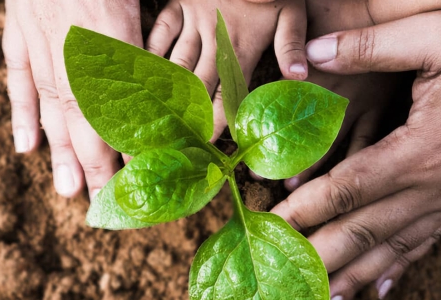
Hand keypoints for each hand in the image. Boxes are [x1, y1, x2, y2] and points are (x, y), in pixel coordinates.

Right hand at [2, 0, 141, 197]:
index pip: (118, 110)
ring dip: (61, 149)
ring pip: (51, 103)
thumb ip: (150, 49)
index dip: (126, 149)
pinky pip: (18, 71)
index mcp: (110, 39)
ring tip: (69, 189)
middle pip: (84, 117)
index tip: (137, 182)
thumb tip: (172, 92)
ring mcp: (40, 36)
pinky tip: (26, 146)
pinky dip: (22, 111)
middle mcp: (71, 47)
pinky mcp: (20, 20)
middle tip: (105, 202)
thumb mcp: (137, 4)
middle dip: (96, 163)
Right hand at [146, 0, 306, 139]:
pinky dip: (150, 53)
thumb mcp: (291, 12)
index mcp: (240, 46)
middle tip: (176, 140)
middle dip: (188, 114)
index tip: (206, 145)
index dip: (216, 119)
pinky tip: (141, 74)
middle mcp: (213, 38)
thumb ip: (291, 46)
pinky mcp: (178, 5)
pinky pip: (160, 32)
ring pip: (175, 62)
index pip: (226, 92)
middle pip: (197, 85)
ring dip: (166, 90)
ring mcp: (192, 21)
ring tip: (156, 118)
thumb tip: (298, 78)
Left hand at [272, 3, 440, 299]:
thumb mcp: (435, 35)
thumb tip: (311, 53)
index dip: (304, 210)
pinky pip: (424, 245)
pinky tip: (378, 291)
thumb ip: (369, 47)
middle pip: (364, 234)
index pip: (349, 189)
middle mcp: (436, 186)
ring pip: (392, 250)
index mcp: (423, 148)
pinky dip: (396, 270)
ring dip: (352, 278)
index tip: (268, 227)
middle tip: (277, 278)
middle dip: (317, 257)